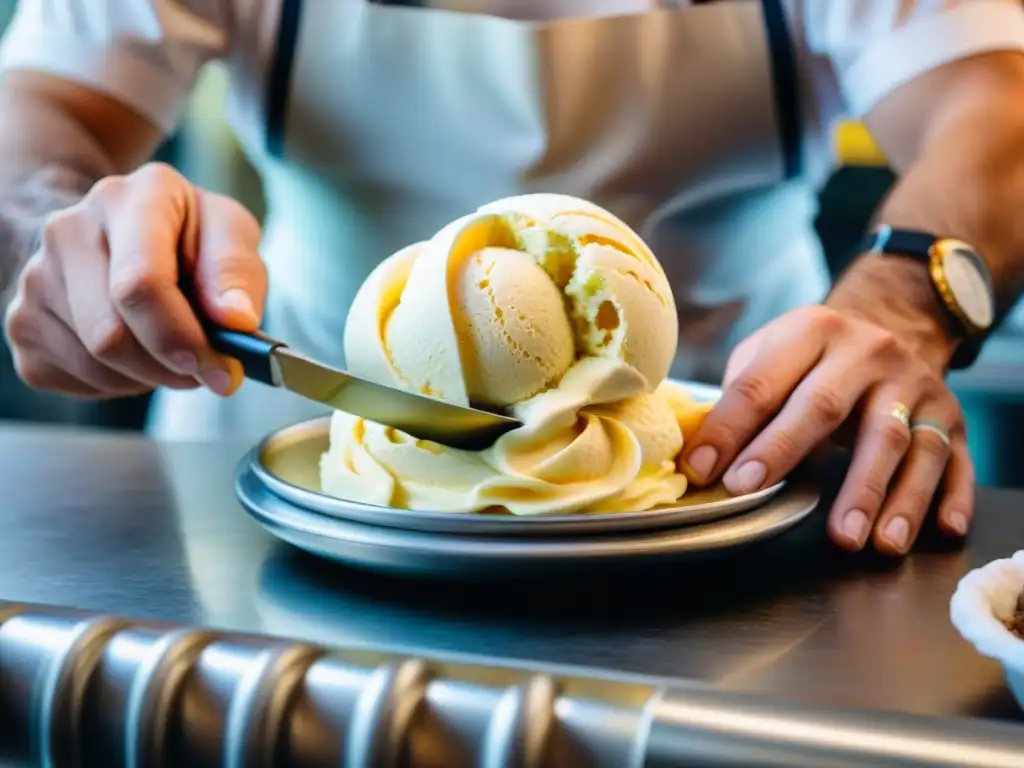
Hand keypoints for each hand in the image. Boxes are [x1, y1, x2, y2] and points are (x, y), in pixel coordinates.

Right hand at [4, 162, 266, 397]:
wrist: (120, 234)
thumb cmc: (184, 236)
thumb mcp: (228, 233)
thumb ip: (236, 271)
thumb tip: (237, 319)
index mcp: (128, 199)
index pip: (139, 282)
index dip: (180, 336)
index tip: (217, 366)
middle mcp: (68, 231)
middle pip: (109, 335)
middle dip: (169, 367)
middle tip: (205, 368)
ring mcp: (36, 279)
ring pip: (94, 364)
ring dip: (148, 377)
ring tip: (171, 351)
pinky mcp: (23, 324)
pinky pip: (76, 380)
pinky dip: (120, 384)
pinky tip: (137, 354)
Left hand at [679, 304, 973, 554]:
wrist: (895, 325)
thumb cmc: (813, 358)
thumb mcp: (770, 356)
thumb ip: (739, 400)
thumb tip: (699, 460)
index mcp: (812, 331)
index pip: (762, 384)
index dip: (730, 429)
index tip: (706, 472)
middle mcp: (868, 352)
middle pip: (824, 405)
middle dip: (785, 451)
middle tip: (756, 495)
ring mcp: (916, 386)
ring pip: (900, 441)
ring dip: (877, 493)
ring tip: (853, 539)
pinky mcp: (952, 419)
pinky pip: (956, 461)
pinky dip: (951, 497)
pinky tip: (941, 529)